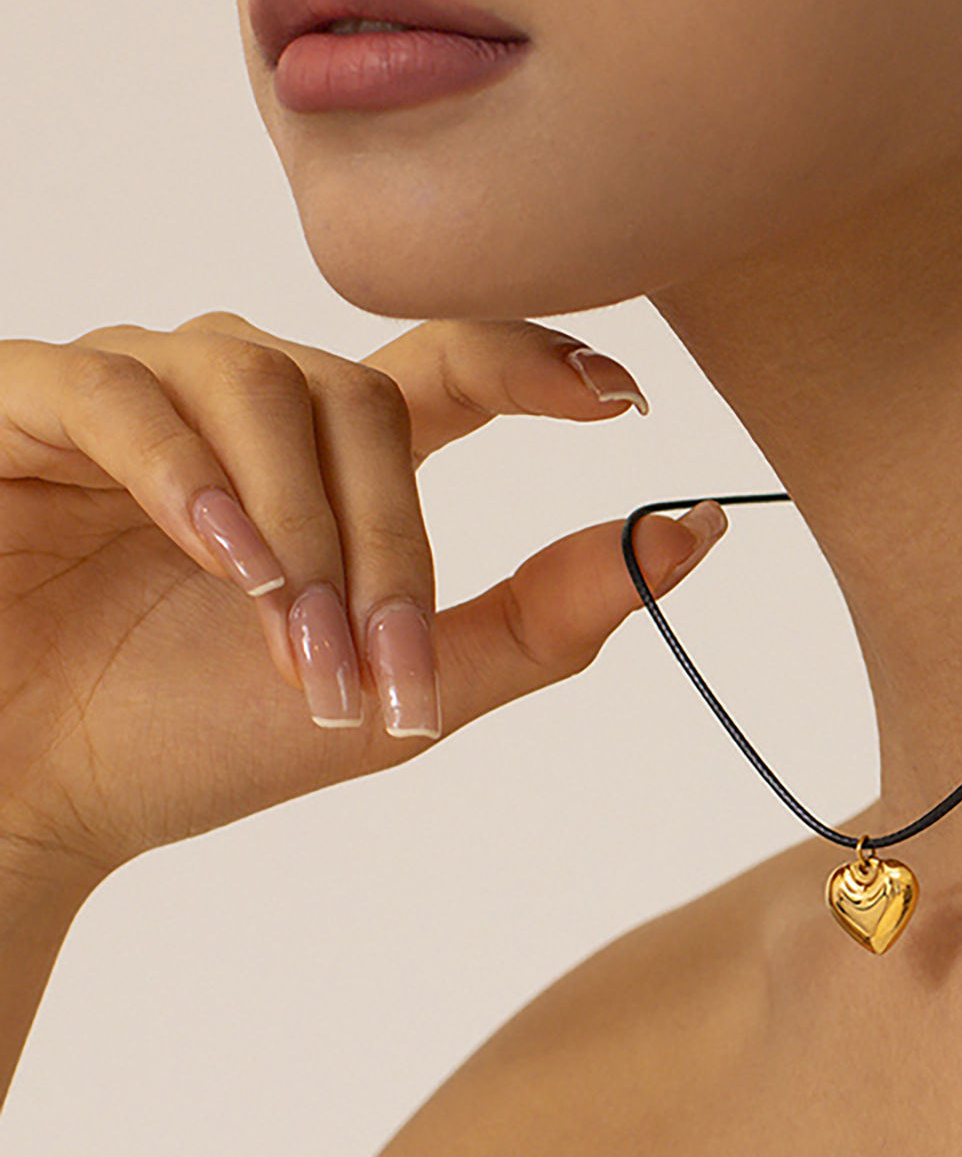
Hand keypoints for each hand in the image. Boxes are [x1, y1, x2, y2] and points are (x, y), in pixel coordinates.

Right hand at [0, 314, 724, 884]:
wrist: (34, 793)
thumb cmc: (206, 741)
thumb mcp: (412, 689)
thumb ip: (551, 613)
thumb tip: (699, 531)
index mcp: (329, 462)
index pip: (449, 368)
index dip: (534, 363)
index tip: (622, 400)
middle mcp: (240, 404)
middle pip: (367, 397)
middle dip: (389, 539)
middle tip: (372, 666)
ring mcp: (135, 390)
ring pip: (263, 383)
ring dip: (299, 524)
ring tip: (290, 636)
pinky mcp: (29, 401)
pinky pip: (126, 391)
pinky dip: (189, 476)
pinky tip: (223, 559)